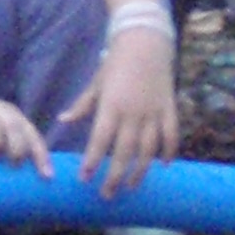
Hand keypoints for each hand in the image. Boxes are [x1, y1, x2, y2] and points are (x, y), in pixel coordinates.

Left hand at [66, 23, 180, 197]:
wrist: (146, 40)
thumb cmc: (116, 61)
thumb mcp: (97, 82)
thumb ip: (83, 105)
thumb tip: (63, 120)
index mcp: (111, 105)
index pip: (100, 141)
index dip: (93, 161)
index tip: (85, 179)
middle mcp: (133, 112)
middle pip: (124, 152)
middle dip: (115, 176)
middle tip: (107, 194)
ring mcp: (153, 111)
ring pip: (148, 150)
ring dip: (140, 171)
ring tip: (131, 186)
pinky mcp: (169, 108)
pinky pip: (171, 135)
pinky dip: (168, 151)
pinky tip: (162, 165)